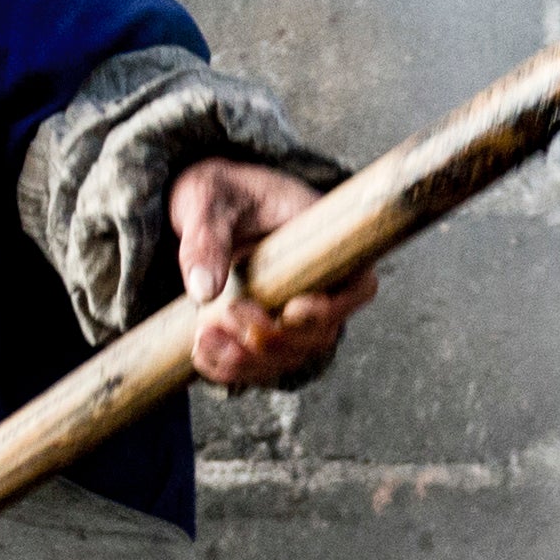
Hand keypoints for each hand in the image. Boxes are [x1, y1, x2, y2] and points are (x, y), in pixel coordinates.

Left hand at [173, 159, 370, 391]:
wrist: (203, 207)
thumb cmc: (217, 191)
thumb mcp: (208, 201)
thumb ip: (205, 240)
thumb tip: (204, 291)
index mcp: (325, 240)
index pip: (359, 285)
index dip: (334, 308)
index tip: (291, 308)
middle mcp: (319, 283)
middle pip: (321, 334)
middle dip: (275, 338)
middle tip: (230, 312)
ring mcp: (294, 313)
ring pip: (290, 356)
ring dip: (249, 360)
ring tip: (204, 338)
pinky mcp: (267, 330)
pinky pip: (260, 364)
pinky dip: (230, 367)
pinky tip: (200, 350)